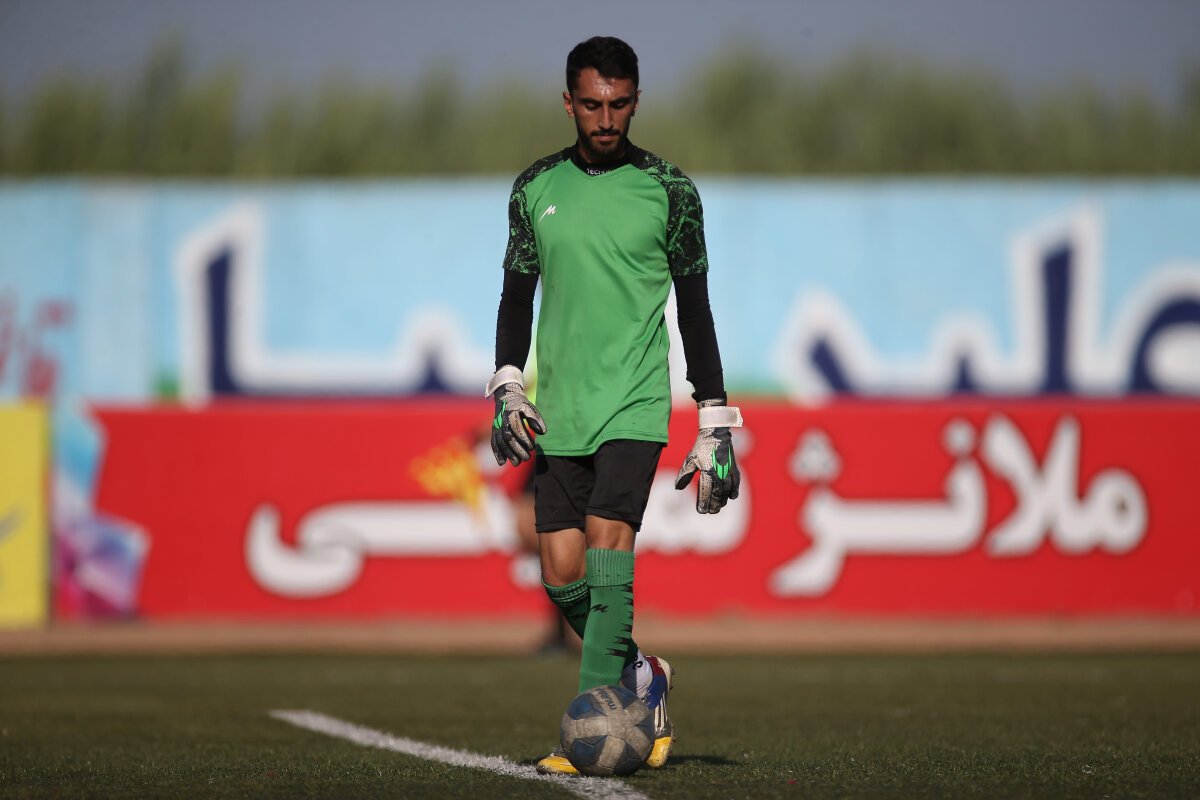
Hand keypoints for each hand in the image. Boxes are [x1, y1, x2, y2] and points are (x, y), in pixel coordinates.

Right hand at [485, 366, 545, 465]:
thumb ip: (535, 419)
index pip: (516, 428)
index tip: (532, 447)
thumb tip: (542, 432)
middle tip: (527, 458)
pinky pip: (494, 442)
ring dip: (508, 454)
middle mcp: (502, 421)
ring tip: (517, 463)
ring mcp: (496, 426)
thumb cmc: (521, 404)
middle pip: (508, 438)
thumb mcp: (530, 407)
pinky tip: (502, 463)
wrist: (506, 397)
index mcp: (511, 413)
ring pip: (501, 442)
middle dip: (517, 449)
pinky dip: (497, 453)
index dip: (524, 439)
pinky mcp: (494, 431)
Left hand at [675, 399, 741, 513]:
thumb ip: (684, 475)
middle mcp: (720, 475)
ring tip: (718, 506)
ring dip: (723, 500)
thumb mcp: (690, 460)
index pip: (705, 493)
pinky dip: (734, 491)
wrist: (716, 433)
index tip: (701, 511)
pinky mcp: (734, 469)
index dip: (703, 503)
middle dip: (714, 505)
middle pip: (717, 496)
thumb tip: (678, 488)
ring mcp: (729, 472)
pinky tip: (732, 497)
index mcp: (708, 473)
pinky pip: (736, 484)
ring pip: (727, 492)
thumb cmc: (701, 446)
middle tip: (710, 511)